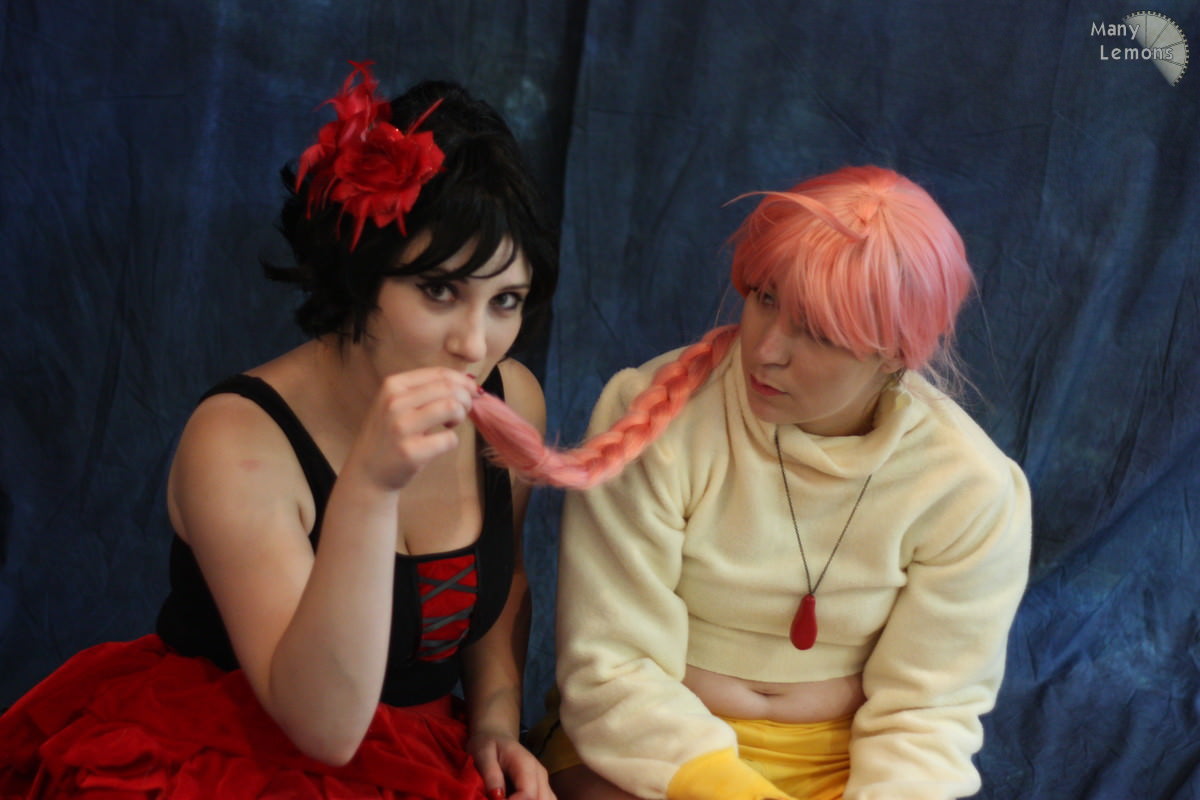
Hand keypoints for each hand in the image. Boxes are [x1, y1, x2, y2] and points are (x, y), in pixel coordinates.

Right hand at [347, 368, 478, 490]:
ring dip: (460, 416)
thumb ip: (426, 390)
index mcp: (393, 385)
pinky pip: (449, 439)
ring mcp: (401, 427)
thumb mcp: (397, 403)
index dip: (463, 381)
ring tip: (451, 425)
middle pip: (449, 389)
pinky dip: (451, 441)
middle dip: (466, 399)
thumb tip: (467, 383)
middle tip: (463, 411)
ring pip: (451, 408)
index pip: (439, 373)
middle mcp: (395, 403)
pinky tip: (439, 444)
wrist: (367, 470)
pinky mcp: (411, 452)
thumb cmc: (390, 434)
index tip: (472, 391)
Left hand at [468, 731, 553, 799]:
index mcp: (526, 765)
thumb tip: (497, 796)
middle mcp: (540, 775)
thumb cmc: (489, 744)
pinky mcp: (542, 788)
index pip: (528, 794)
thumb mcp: (483, 754)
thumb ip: (491, 775)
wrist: (497, 736)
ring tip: (509, 799)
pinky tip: (515, 799)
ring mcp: (543, 782)